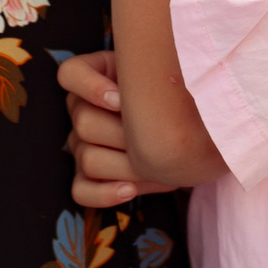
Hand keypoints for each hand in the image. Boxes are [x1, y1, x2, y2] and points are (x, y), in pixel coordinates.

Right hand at [59, 52, 178, 206]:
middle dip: (126, 136)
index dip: (89, 87)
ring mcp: (82, 145)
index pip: (70, 74)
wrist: (198, 139)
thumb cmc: (183, 101)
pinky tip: (131, 189)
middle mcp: (83, 109)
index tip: (121, 99)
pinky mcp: (87, 177)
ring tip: (159, 166)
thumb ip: (151, 74)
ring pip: (87, 158)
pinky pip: (80, 190)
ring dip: (127, 167)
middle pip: (83, 123)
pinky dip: (104, 193)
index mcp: (98, 77)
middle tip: (157, 138)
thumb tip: (139, 80)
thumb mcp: (170, 80)